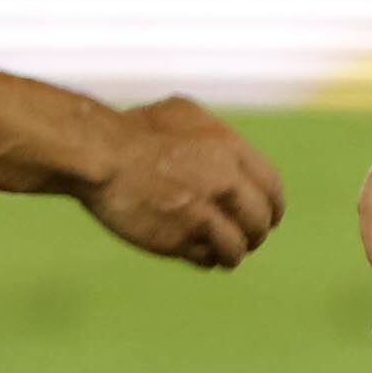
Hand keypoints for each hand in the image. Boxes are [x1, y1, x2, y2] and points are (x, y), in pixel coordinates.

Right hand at [79, 98, 285, 268]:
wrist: (99, 154)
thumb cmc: (132, 131)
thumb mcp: (181, 113)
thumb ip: (212, 132)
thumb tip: (227, 148)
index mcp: (229, 148)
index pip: (272, 189)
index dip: (271, 208)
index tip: (265, 218)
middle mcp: (224, 179)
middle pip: (259, 221)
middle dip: (255, 234)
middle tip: (245, 239)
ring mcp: (203, 209)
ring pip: (237, 246)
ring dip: (232, 253)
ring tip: (222, 254)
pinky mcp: (180, 237)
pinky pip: (208, 258)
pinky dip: (207, 259)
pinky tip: (198, 254)